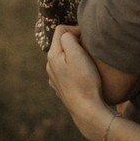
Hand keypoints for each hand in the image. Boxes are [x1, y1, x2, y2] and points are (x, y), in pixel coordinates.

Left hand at [46, 26, 114, 140]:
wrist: (87, 110)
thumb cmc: (85, 80)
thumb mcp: (77, 53)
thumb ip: (68, 37)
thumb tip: (69, 33)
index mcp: (52, 55)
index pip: (61, 30)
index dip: (76, 30)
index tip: (88, 39)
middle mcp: (49, 66)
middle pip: (62, 43)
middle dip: (75, 42)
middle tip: (89, 50)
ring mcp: (54, 78)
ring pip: (64, 57)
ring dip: (75, 55)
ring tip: (88, 63)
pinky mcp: (61, 88)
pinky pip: (66, 70)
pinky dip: (74, 68)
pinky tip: (83, 75)